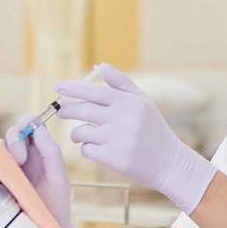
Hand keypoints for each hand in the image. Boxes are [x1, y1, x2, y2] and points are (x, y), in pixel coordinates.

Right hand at [5, 116, 86, 227]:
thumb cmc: (55, 201)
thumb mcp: (57, 175)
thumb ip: (50, 151)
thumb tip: (38, 127)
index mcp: (41, 149)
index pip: (30, 124)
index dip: (28, 122)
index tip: (31, 134)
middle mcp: (24, 154)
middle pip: (13, 131)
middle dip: (15, 139)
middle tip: (21, 160)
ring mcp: (8, 166)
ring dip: (3, 151)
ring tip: (12, 169)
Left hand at [55, 63, 216, 213]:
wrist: (169, 162)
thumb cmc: (153, 129)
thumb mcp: (143, 102)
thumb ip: (121, 83)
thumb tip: (100, 65)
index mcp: (129, 102)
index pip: (94, 91)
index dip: (73, 88)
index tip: (57, 86)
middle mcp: (123, 118)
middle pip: (82, 110)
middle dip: (67, 110)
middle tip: (62, 111)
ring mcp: (118, 138)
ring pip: (81, 131)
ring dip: (78, 133)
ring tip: (85, 134)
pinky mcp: (113, 158)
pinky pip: (86, 150)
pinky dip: (88, 149)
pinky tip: (99, 149)